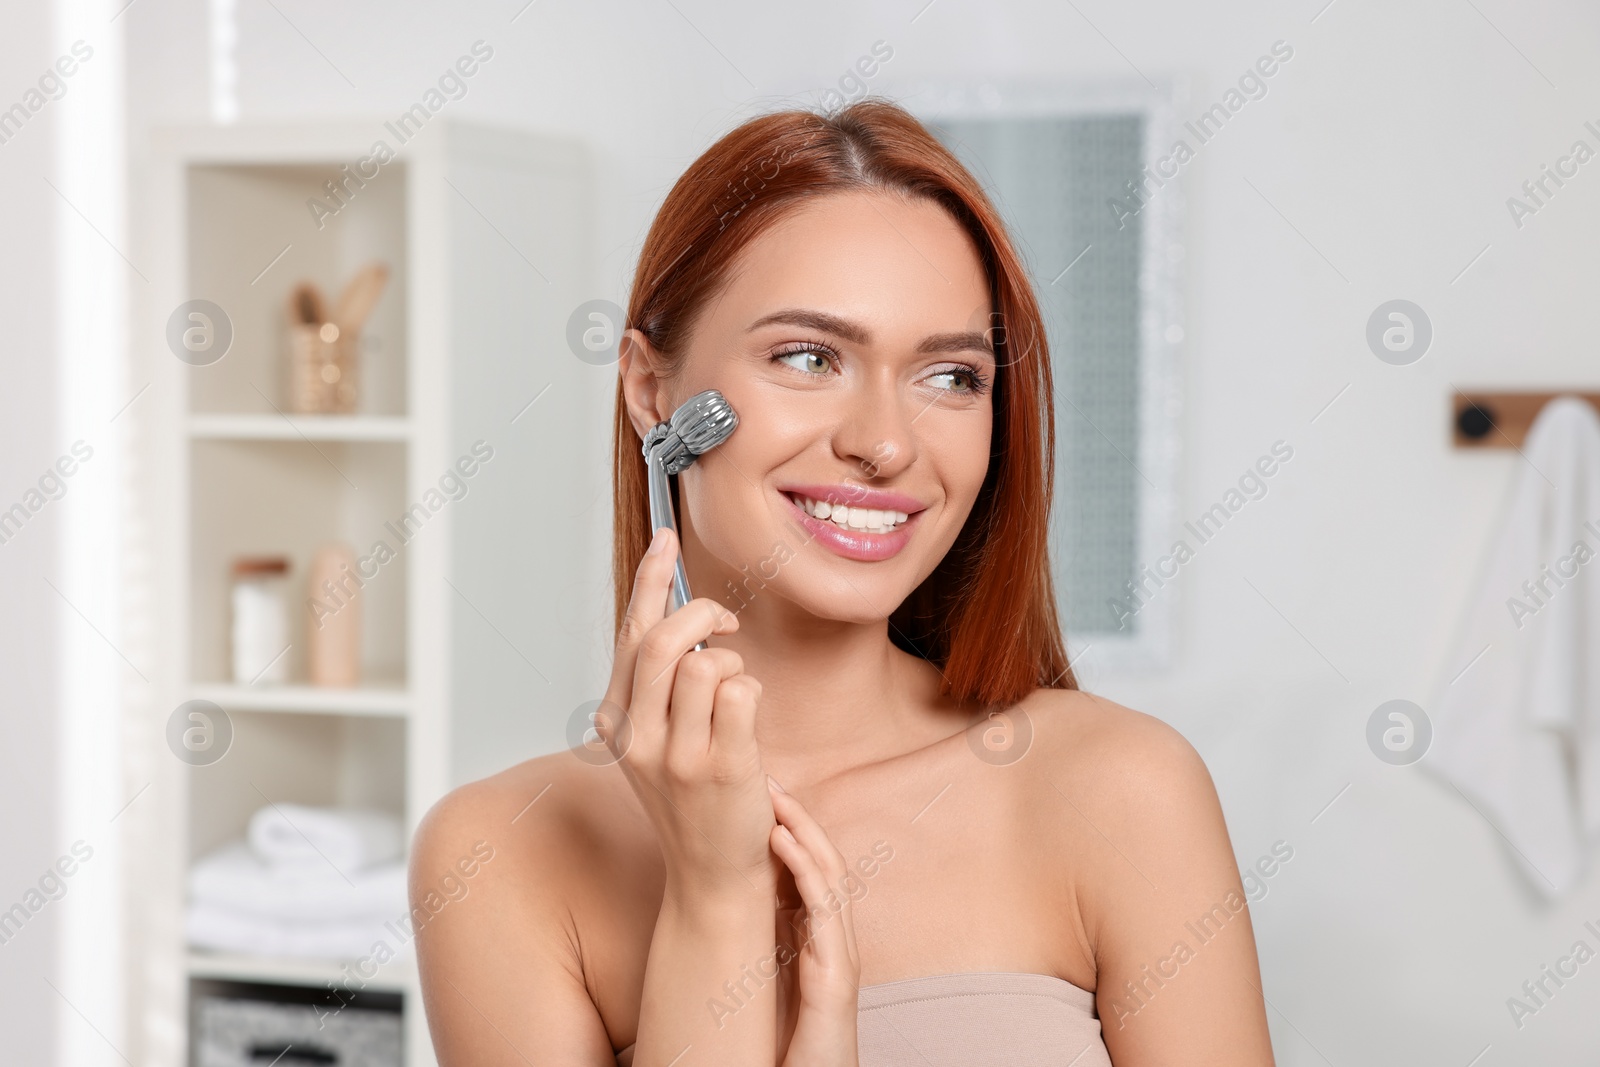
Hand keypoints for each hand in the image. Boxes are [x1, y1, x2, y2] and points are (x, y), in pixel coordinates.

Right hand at [598, 527, 777, 900]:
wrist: (712, 874)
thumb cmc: (693, 797)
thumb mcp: (656, 739)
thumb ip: (659, 683)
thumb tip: (677, 612)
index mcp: (616, 722)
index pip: (630, 634)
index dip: (650, 579)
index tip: (666, 538)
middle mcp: (637, 737)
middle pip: (666, 639)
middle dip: (705, 613)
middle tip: (727, 621)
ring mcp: (677, 756)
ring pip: (708, 662)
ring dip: (733, 662)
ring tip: (735, 691)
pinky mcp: (722, 769)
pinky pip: (743, 691)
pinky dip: (752, 690)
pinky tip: (748, 718)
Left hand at [769, 776, 860, 1066]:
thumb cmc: (789, 1046)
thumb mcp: (771, 982)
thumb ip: (767, 944)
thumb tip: (738, 907)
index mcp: (817, 942)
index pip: (810, 872)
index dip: (790, 831)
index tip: (763, 798)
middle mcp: (835, 943)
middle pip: (825, 863)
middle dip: (799, 820)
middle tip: (771, 780)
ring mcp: (840, 957)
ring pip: (831, 878)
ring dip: (805, 834)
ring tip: (778, 800)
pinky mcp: (836, 977)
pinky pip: (826, 911)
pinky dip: (807, 870)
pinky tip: (786, 843)